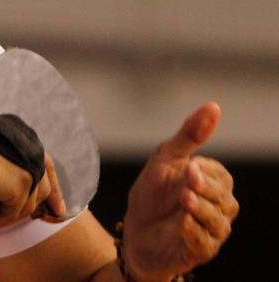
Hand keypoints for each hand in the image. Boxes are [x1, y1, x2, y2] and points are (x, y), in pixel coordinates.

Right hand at [0, 129, 65, 227]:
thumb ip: (1, 163)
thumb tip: (6, 185)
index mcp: (19, 134)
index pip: (43, 162)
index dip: (51, 183)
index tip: (55, 203)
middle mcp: (28, 146)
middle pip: (45, 182)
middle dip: (49, 202)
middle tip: (50, 216)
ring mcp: (27, 164)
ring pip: (31, 201)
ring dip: (12, 211)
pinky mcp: (21, 182)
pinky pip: (16, 211)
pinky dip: (0, 217)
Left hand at [123, 102, 238, 280]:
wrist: (134, 230)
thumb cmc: (152, 193)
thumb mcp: (165, 159)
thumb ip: (189, 135)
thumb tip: (214, 106)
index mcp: (213, 183)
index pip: (221, 176)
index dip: (206, 172)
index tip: (188, 165)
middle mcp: (218, 207)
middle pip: (223, 198)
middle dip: (205, 189)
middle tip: (187, 181)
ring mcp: (211, 230)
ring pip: (218, 221)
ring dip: (200, 209)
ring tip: (183, 199)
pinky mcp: (200, 252)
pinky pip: (206, 244)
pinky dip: (195, 233)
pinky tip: (183, 223)